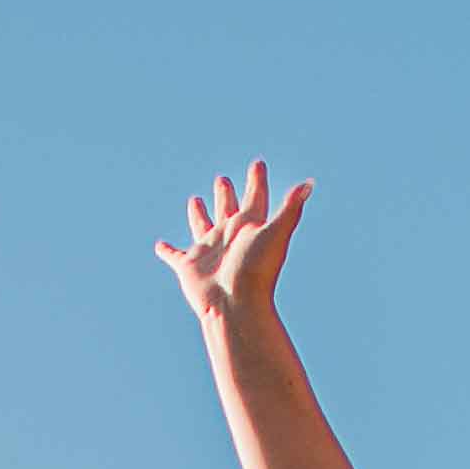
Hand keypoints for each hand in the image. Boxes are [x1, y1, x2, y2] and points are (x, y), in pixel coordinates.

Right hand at [155, 160, 310, 328]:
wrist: (235, 304)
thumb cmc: (256, 271)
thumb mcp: (275, 233)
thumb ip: (290, 209)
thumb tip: (309, 184)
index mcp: (249, 227)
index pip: (255, 198)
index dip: (257, 181)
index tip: (258, 164)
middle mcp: (229, 237)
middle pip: (227, 210)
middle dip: (225, 194)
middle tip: (222, 179)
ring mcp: (208, 252)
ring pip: (201, 226)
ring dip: (198, 214)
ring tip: (195, 200)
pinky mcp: (188, 267)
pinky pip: (174, 255)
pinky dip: (167, 251)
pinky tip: (160, 245)